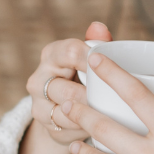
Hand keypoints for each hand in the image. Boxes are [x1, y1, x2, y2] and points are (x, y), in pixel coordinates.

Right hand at [24, 22, 112, 145]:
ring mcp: (37, 103)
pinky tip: (100, 125)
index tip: (114, 69)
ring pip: (67, 110)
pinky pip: (68, 126)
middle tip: (116, 101)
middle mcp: (38, 78)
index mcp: (52, 54)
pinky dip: (85, 126)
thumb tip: (99, 27)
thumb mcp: (91, 60)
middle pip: (67, 88)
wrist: (63, 108)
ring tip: (110, 114)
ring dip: (90, 113)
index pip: (71, 53)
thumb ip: (97, 43)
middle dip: (93, 96)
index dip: (95, 62)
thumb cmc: (84, 77)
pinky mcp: (43, 123)